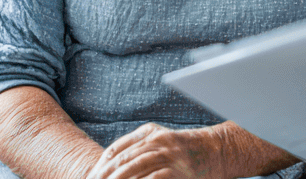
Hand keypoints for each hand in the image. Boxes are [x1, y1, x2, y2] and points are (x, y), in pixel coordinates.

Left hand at [86, 123, 228, 178]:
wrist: (215, 151)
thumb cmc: (182, 151)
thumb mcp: (159, 140)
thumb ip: (137, 146)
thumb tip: (108, 163)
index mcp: (148, 132)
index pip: (117, 149)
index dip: (101, 165)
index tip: (91, 178)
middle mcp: (157, 141)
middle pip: (123, 160)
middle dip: (106, 175)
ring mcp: (168, 155)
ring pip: (135, 167)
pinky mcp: (177, 170)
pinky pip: (154, 177)